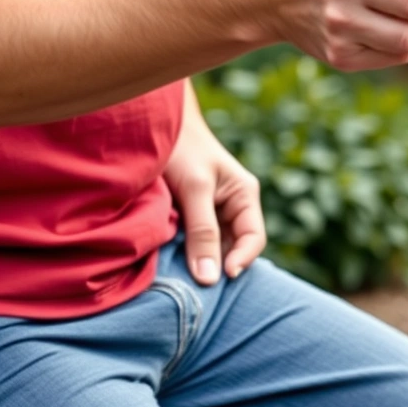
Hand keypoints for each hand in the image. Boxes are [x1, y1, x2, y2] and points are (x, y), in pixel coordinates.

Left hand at [164, 90, 264, 284]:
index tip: (218, 279)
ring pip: (213, 247)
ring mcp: (212, 211)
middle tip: (196, 284)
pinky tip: (171, 260)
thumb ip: (203, 232)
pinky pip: (194, 241)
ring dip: (199, 260)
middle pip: (233, 247)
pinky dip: (185, 252)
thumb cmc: (180, 148)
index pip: (253, 239)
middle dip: (217, 266)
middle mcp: (233, 206)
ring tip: (182, 274)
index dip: (240, 261)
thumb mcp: (194, 190)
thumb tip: (211, 279)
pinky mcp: (190, 214)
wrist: (154, 121)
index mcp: (245, 195)